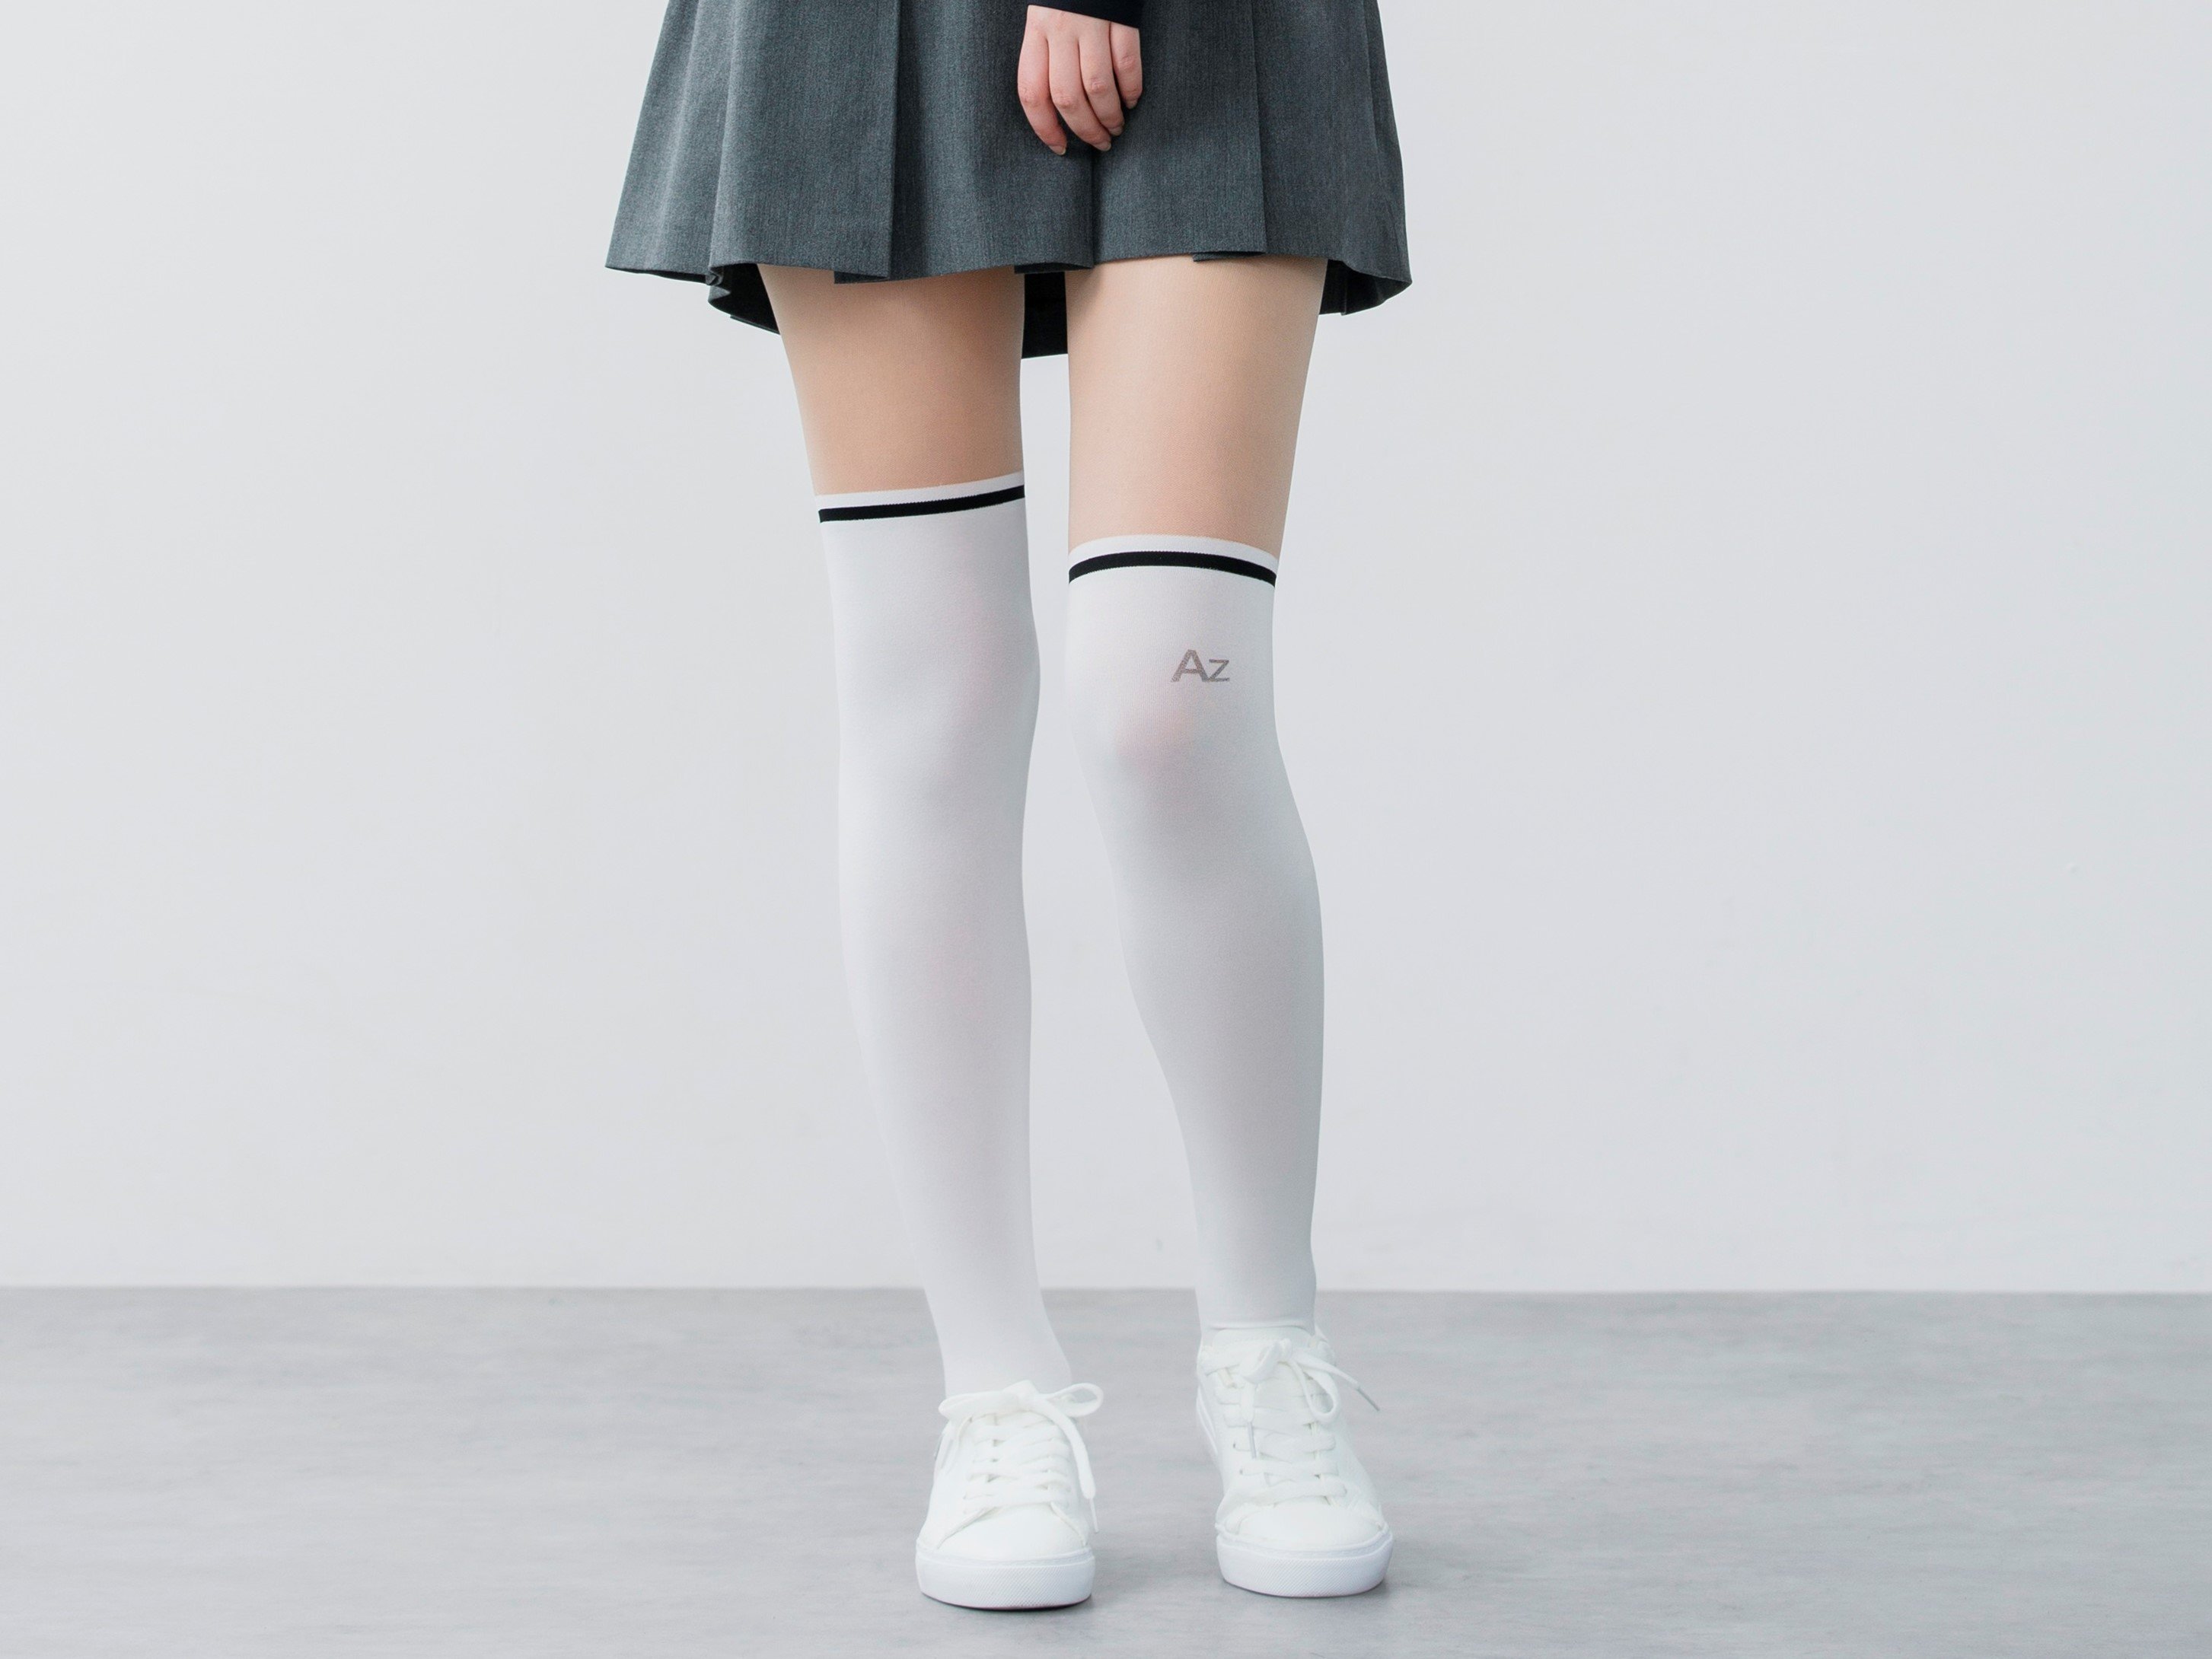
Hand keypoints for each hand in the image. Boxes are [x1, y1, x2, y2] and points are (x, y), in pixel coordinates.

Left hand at [1018, 7, 1141, 155]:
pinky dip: (1132, 89)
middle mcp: (1061, 28)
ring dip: (1109, 116)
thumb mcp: (1044, 16)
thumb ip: (1045, 53)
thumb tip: (1055, 107)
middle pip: (1067, 97)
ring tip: (1116, 128)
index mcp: (1036, 30)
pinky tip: (1132, 100)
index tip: (1059, 147)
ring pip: (1098, 87)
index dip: (1044, 127)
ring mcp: (1093, 21)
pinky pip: (1128, 63)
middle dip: (1084, 129)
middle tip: (1098, 143)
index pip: (1032, 92)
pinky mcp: (1122, 16)